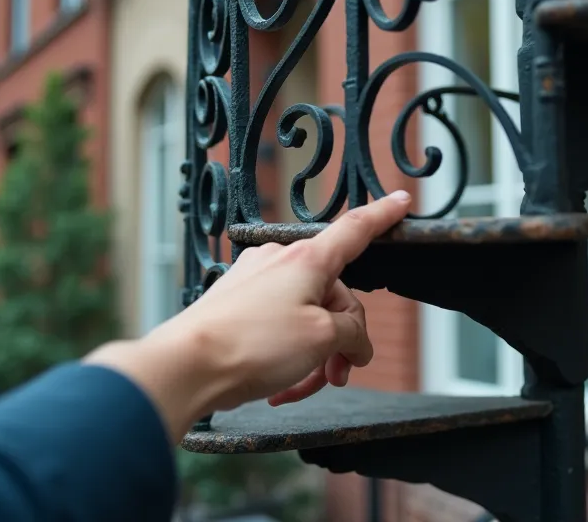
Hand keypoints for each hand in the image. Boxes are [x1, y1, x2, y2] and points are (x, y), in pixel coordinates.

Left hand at [85, 190, 410, 440]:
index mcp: (307, 259)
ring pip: (305, 316)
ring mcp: (255, 281)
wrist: (186, 367)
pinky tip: (279, 387)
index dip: (383, 216)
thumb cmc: (252, 345)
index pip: (355, 229)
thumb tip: (353, 342)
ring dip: (313, 355)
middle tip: (338, 375)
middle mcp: (280, 261)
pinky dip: (286, 355)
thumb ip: (352, 333)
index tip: (401, 199)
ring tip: (303, 387)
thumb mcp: (321, 338)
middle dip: (340, 339)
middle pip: (334, 296)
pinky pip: (277, 326)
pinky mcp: (236, 304)